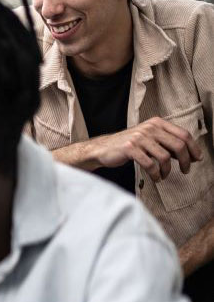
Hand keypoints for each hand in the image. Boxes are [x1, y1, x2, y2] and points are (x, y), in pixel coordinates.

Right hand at [88, 116, 202, 181]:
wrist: (104, 148)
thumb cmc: (129, 145)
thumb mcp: (149, 138)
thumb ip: (166, 142)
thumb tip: (189, 153)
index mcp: (156, 123)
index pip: (183, 134)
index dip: (194, 148)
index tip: (196, 159)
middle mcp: (149, 128)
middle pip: (178, 145)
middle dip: (185, 161)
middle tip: (186, 170)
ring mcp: (139, 138)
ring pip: (165, 157)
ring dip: (167, 170)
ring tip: (164, 176)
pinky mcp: (130, 149)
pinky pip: (150, 164)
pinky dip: (155, 174)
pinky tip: (155, 178)